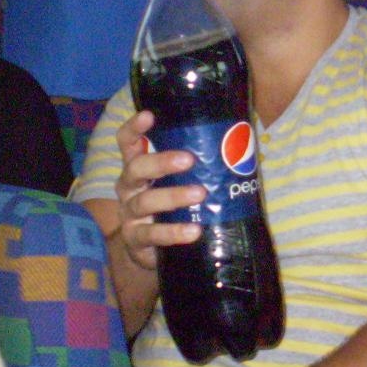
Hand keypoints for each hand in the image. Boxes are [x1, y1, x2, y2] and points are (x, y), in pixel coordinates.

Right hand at [114, 109, 205, 271]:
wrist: (150, 251)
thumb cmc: (170, 208)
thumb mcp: (175, 184)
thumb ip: (193, 167)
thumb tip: (239, 144)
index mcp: (137, 168)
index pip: (126, 143)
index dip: (134, 128)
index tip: (149, 115)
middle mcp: (128, 188)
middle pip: (135, 169)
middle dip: (160, 162)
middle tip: (188, 160)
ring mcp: (129, 215)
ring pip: (145, 202)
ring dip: (173, 197)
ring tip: (200, 194)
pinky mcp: (136, 240)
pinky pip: (152, 235)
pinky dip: (173, 232)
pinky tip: (193, 231)